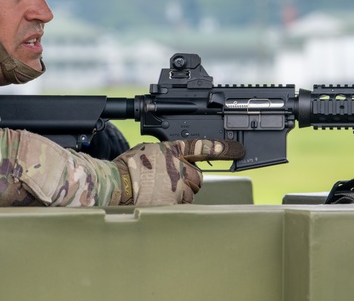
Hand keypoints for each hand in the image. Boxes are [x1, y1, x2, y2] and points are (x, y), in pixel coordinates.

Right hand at [112, 139, 243, 204]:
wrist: (118, 182)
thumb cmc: (129, 167)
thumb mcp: (150, 149)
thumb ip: (168, 153)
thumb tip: (175, 159)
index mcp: (173, 150)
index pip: (201, 147)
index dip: (220, 147)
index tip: (235, 149)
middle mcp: (179, 167)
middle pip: (198, 177)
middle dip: (190, 181)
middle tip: (173, 181)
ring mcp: (178, 186)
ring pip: (191, 194)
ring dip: (182, 194)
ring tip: (161, 191)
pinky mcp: (174, 202)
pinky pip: (183, 205)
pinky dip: (175, 204)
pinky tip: (160, 200)